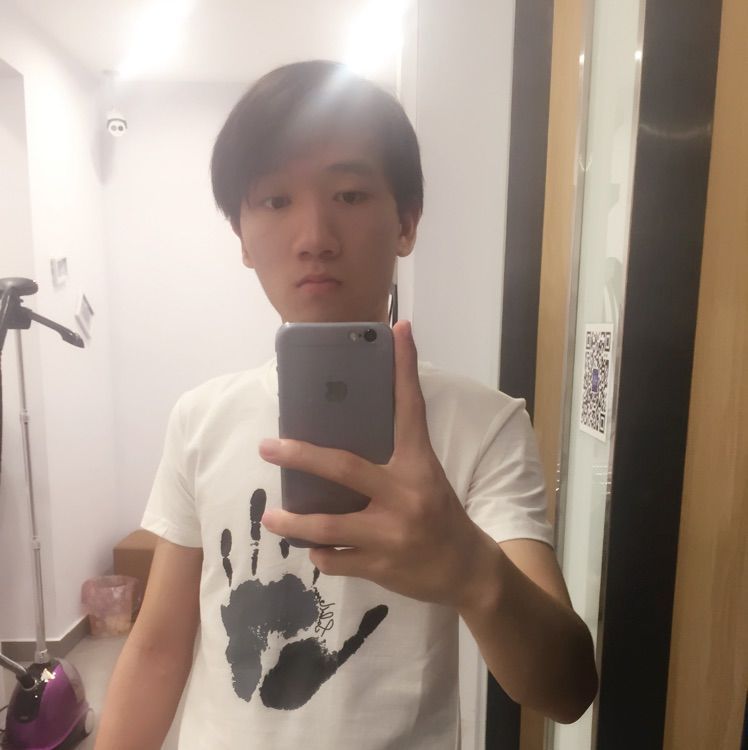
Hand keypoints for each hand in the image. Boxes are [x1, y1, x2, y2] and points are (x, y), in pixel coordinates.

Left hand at [259, 320, 498, 610]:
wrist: (467, 571)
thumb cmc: (441, 514)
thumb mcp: (426, 478)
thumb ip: (393, 459)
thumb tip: (343, 438)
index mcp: (420, 465)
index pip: (411, 409)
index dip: (404, 369)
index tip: (398, 330)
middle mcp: (405, 495)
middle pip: (344, 468)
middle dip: (301, 456)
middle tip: (268, 447)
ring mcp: (392, 533)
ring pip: (329, 525)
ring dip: (294, 523)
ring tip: (271, 518)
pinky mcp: (382, 565)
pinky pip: (336, 559)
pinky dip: (321, 553)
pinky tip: (315, 548)